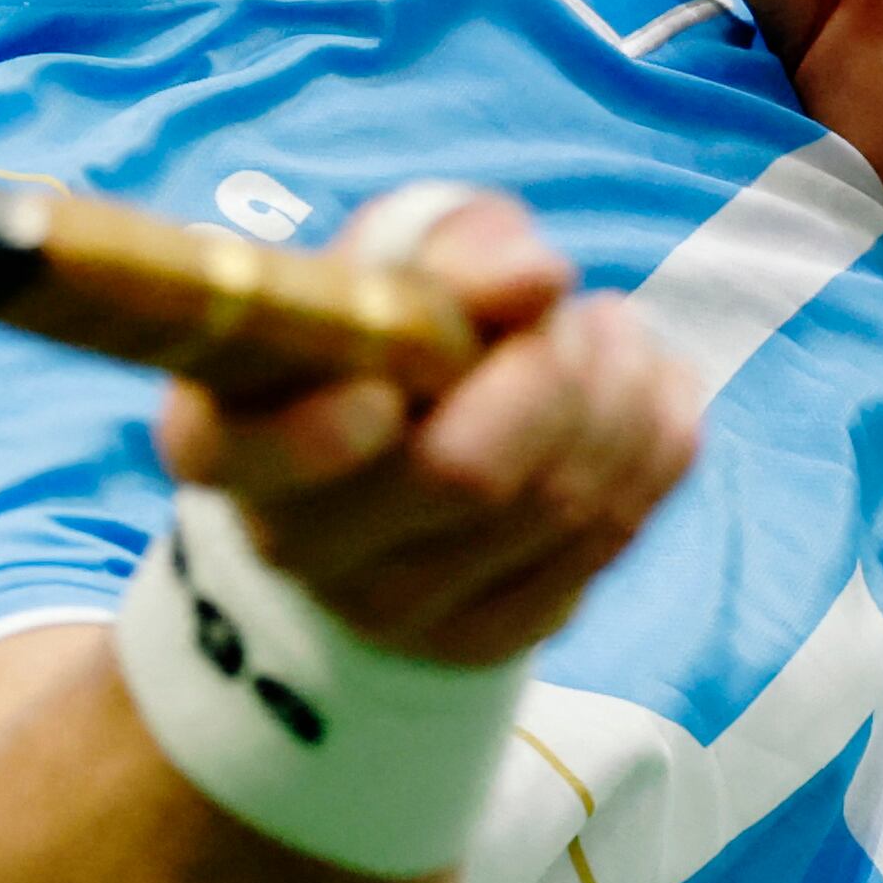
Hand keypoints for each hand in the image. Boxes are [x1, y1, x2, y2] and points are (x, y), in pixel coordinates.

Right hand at [153, 194, 702, 666]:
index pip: (239, 457)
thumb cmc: (385, 338)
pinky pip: (610, 536)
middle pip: (459, 474)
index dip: (314, 436)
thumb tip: (535, 277)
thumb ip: (451, 247)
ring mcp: (398, 608)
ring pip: (556, 501)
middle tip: (570, 311)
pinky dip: (655, 444)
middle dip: (552, 368)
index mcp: (227, 436)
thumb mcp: (398, 261)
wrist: (400, 471)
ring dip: (619, 392)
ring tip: (612, 333)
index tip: (385, 391)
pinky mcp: (490, 635)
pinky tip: (647, 390)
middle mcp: (298, 542)